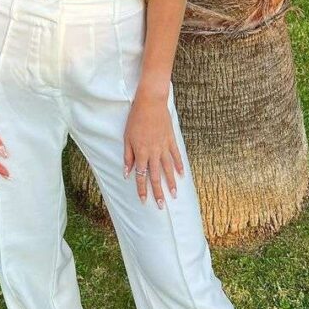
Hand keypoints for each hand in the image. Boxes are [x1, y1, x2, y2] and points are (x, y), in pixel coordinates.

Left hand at [122, 88, 182, 207]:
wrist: (150, 102)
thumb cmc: (135, 119)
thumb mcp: (127, 137)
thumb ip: (128, 156)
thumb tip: (127, 173)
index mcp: (141, 152)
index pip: (141, 176)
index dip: (142, 189)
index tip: (144, 200)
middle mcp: (153, 152)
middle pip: (156, 176)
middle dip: (158, 192)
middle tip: (161, 206)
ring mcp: (164, 146)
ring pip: (168, 168)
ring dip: (170, 183)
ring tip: (174, 194)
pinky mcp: (171, 140)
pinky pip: (176, 155)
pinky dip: (179, 165)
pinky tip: (182, 174)